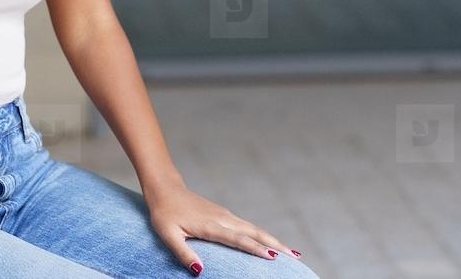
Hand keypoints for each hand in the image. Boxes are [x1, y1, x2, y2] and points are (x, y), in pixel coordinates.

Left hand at [145, 180, 301, 273]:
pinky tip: (269, 243)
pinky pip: (248, 226)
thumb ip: (183, 253)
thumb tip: (199, 270)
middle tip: (295, 257)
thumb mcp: (168, 235)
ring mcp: (225, 215)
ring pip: (254, 228)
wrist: (165, 189)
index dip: (255, 249)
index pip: (238, 239)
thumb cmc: (164, 214)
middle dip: (275, 245)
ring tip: (291, 253)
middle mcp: (222, 218)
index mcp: (211, 225)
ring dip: (273, 240)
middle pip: (254, 232)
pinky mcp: (224, 215)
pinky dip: (262, 235)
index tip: (273, 258)